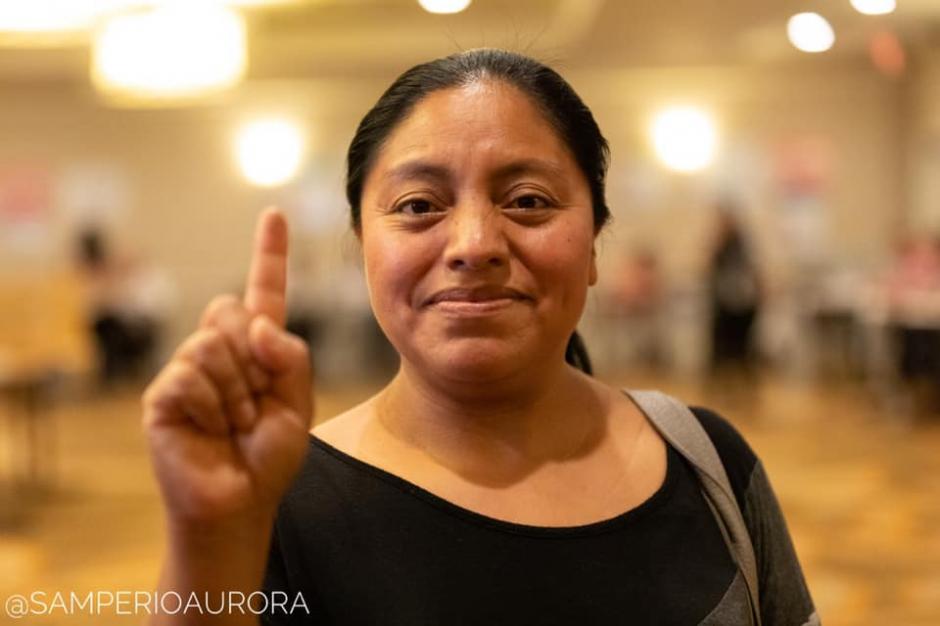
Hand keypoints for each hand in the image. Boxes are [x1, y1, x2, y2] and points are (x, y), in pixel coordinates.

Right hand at [143, 208, 312, 524]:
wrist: (241, 501)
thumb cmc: (269, 454)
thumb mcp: (299, 401)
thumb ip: (290, 355)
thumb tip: (255, 322)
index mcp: (256, 348)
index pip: (263, 291)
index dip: (269, 253)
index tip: (275, 214)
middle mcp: (218, 350)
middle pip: (231, 310)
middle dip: (253, 359)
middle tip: (254, 405)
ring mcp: (187, 369)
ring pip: (213, 343)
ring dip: (238, 392)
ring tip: (235, 424)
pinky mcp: (163, 394)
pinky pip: (191, 375)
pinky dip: (214, 407)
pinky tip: (211, 431)